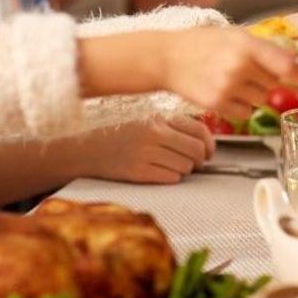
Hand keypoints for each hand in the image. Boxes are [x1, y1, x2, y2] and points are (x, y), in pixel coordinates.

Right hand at [81, 117, 215, 183]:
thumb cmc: (119, 135)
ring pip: (185, 167)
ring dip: (183, 170)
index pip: (199, 131)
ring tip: (168, 165)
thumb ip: (172, 127)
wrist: (88, 149)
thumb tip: (203, 143)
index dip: (210, 145)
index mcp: (157, 119)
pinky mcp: (138, 172)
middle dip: (199, 161)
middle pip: (196, 151)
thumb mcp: (146, 121)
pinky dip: (171, 178)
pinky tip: (158, 172)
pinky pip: (171, 179)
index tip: (209, 152)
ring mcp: (145, 153)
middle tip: (194, 164)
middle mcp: (153, 134)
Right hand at [160, 27, 297, 119]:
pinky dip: (240, 106)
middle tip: (249, 71)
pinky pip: (246, 113)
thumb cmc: (202, 44)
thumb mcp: (235, 35)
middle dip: (268, 80)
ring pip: (262, 100)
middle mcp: (239, 65)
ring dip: (253, 93)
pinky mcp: (218, 104)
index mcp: (247, 44)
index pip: (289, 65)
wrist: (165, 58)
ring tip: (230, 78)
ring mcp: (228, 87)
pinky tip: (223, 91)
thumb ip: (265, 49)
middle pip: (275, 84)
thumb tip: (297, 64)